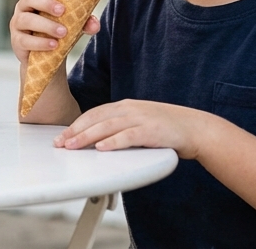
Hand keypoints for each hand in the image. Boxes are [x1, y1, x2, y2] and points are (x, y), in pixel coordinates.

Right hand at [9, 0, 98, 63]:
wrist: (46, 57)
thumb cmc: (58, 30)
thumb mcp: (72, 23)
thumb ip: (84, 22)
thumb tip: (95, 24)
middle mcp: (24, 7)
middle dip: (45, 3)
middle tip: (62, 10)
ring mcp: (17, 24)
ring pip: (26, 20)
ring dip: (46, 25)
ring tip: (63, 32)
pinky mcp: (17, 41)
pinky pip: (25, 40)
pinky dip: (40, 43)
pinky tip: (53, 45)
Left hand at [55, 99, 212, 158]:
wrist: (195, 127)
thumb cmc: (166, 127)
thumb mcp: (139, 121)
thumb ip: (120, 126)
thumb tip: (97, 138)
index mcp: (125, 106)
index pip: (95, 113)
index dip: (76, 124)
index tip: (62, 135)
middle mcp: (130, 109)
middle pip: (97, 118)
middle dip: (76, 131)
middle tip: (60, 143)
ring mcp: (141, 119)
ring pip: (108, 126)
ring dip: (87, 137)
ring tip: (72, 146)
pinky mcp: (152, 131)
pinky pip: (129, 136)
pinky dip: (114, 142)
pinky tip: (101, 148)